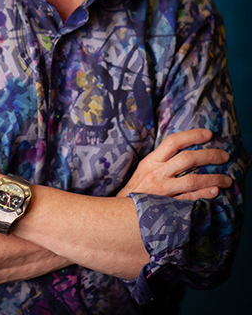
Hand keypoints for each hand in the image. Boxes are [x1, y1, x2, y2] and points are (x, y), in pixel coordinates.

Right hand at [116, 128, 231, 200]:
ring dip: (213, 178)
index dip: (192, 135)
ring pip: (192, 179)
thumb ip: (161, 159)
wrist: (120, 212)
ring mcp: (162, 190)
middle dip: (210, 155)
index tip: (208, 134)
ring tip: (227, 179)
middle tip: (224, 156)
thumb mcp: (144, 168)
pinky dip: (203, 195)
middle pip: (187, 159)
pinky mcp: (166, 206)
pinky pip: (189, 199)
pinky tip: (215, 192)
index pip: (173, 141)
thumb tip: (183, 149)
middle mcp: (157, 173)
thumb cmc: (135, 189)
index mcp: (151, 161)